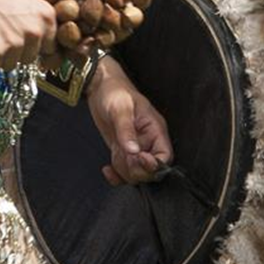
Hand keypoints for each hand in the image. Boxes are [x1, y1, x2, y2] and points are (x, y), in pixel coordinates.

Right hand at [0, 0, 55, 70]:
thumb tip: (45, 33)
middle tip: (3, 34)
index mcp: (46, 16)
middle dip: (17, 51)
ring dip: (1, 56)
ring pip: (12, 64)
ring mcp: (15, 43)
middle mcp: (35, 31)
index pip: (50, 47)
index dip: (35, 46)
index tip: (24, 42)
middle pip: (30, 58)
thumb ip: (39, 16)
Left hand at [87, 61, 172, 184]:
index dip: (154, 164)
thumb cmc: (114, 91)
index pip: (164, 156)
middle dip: (137, 170)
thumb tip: (133, 151)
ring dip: (124, 172)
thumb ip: (126, 130)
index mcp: (155, 129)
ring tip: (114, 157)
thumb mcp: (121, 108)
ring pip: (137, 173)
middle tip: (123, 158)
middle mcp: (148, 141)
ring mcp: (135, 148)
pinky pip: (124, 171)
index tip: (139, 159)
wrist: (99, 87)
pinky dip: (116, 176)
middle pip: (151, 170)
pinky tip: (107, 170)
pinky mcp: (123, 151)